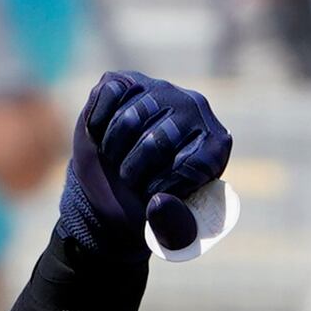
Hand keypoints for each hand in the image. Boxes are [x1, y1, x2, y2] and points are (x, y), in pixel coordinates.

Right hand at [59, 71, 231, 258]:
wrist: (113, 190)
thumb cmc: (149, 207)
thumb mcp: (168, 230)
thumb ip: (173, 227)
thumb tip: (157, 202)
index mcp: (214, 145)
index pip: (189, 165)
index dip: (161, 186)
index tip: (152, 195)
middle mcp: (194, 109)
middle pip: (156, 141)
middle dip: (133, 170)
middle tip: (130, 178)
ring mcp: (161, 88)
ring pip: (128, 119)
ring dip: (112, 149)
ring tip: (117, 156)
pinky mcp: (128, 80)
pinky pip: (107, 95)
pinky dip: (97, 123)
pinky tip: (104, 133)